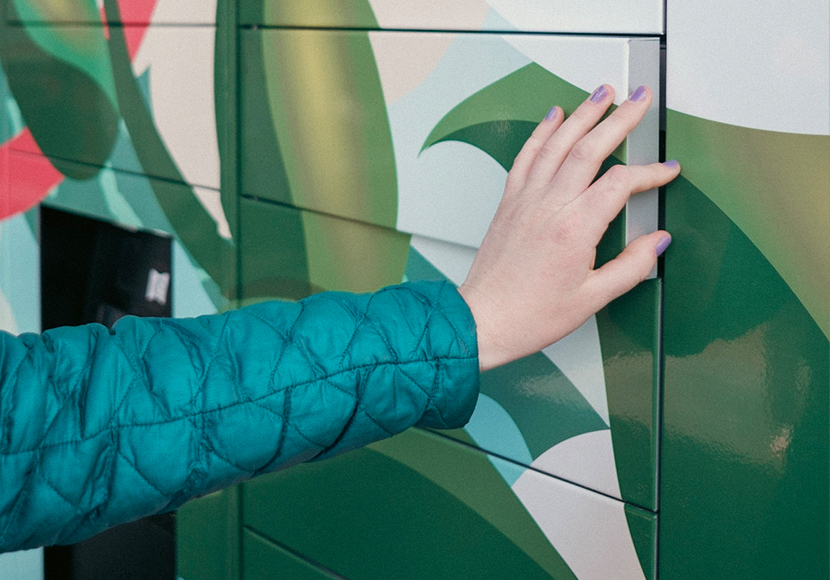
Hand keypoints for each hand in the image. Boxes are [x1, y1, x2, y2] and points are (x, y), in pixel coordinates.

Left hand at [458, 85, 679, 370]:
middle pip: (590, 148)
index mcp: (575, 229)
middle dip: (619, 119)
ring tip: (602, 93)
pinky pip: (527, 157)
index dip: (650, 173)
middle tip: (640, 99)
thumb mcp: (593, 299)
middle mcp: (549, 206)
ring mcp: (526, 200)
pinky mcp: (509, 203)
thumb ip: (631, 267)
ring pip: (557, 144)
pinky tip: (553, 116)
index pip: (621, 184)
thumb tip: (657, 243)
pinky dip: (541, 132)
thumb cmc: (531, 315)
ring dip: (582, 114)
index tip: (667, 171)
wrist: (483, 320)